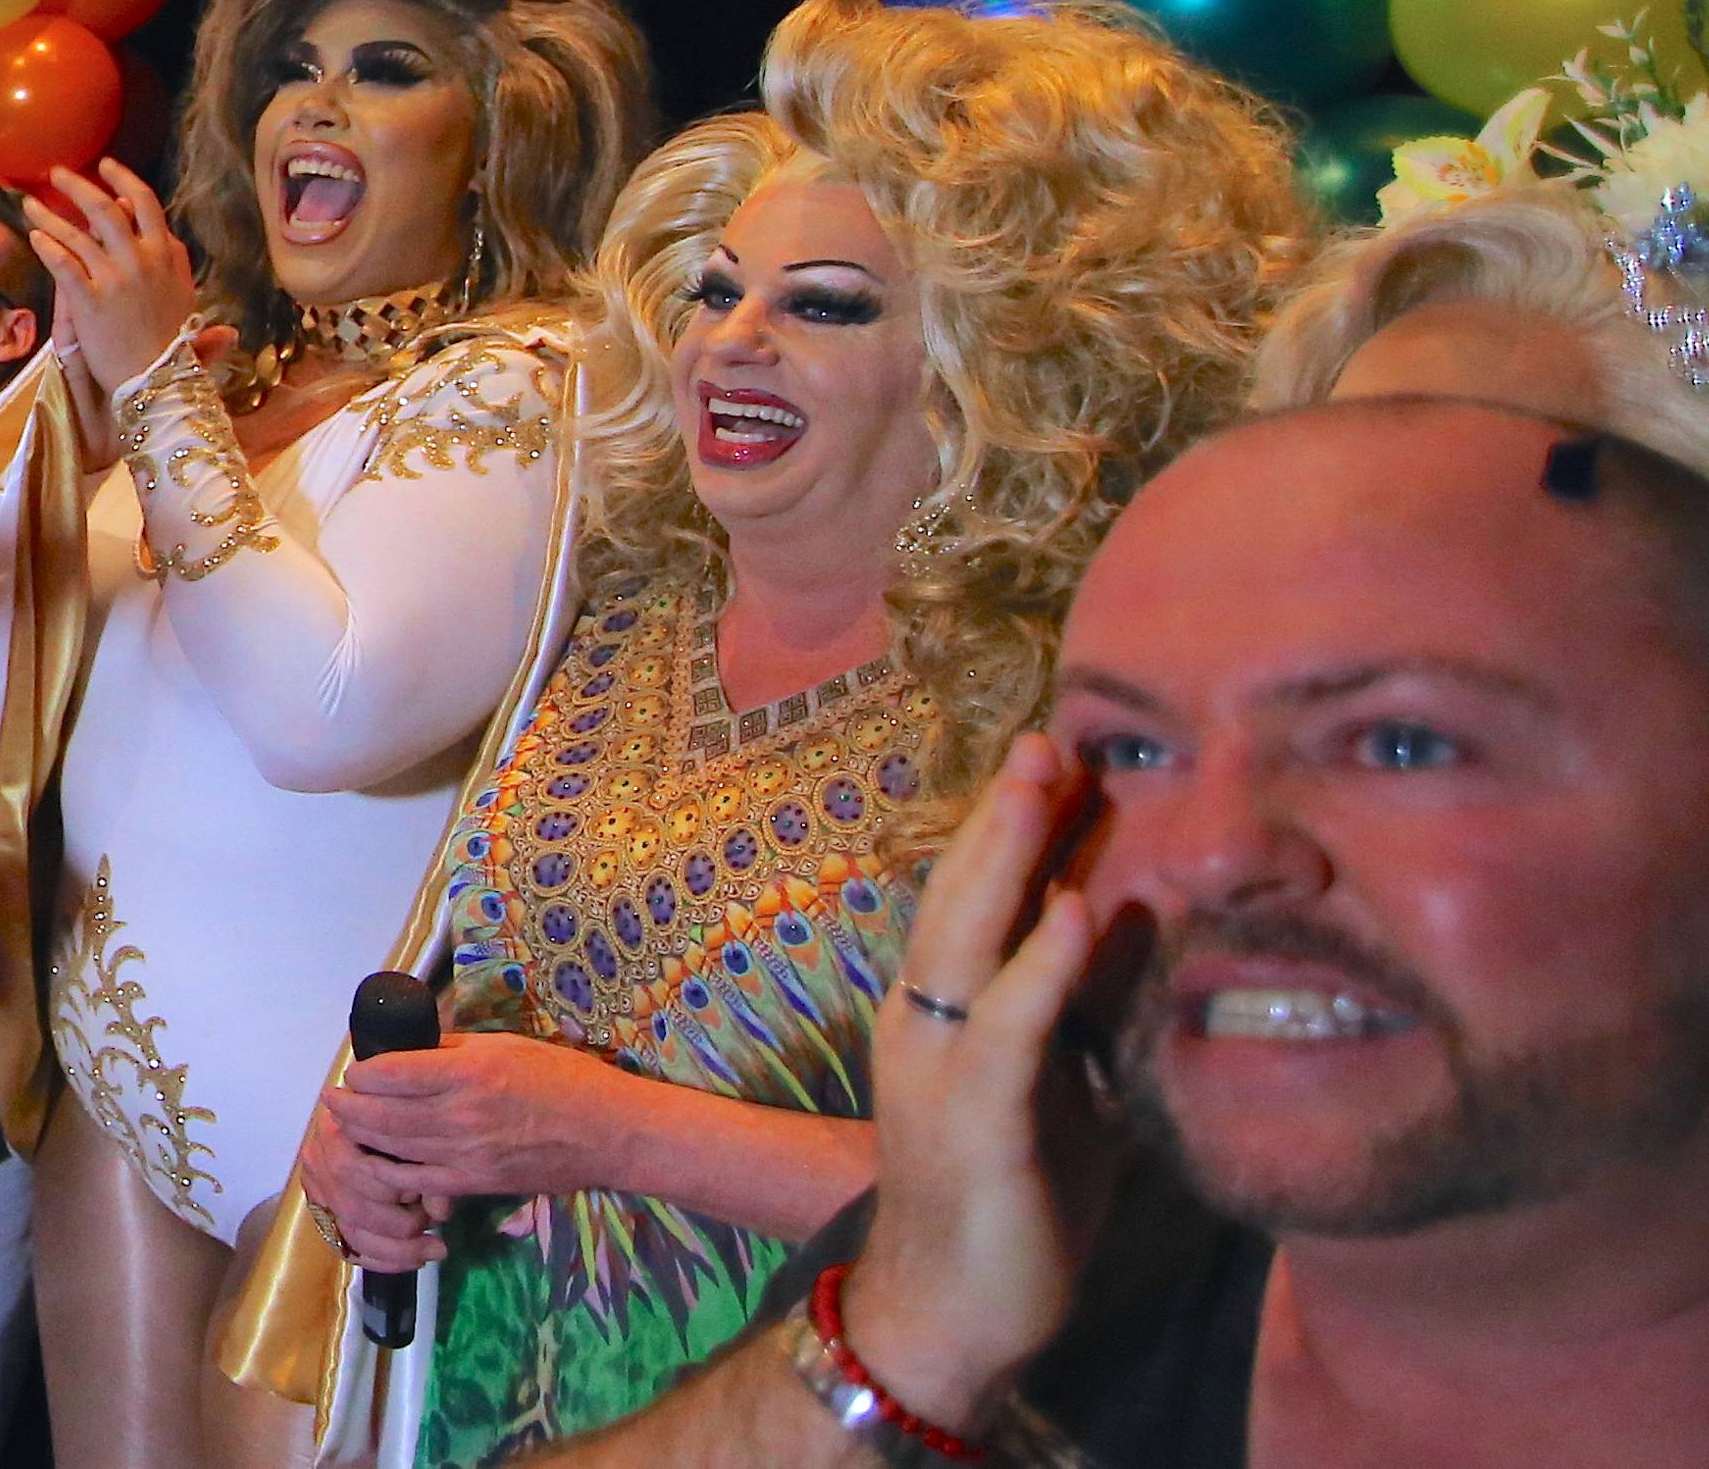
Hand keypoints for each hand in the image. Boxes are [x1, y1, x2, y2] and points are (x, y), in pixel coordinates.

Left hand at [23, 158, 197, 396]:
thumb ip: (179, 267)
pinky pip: (63, 263)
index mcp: (167, 256)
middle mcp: (141, 259)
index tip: (107, 169)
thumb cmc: (175, 346)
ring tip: (30, 204)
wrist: (159, 381)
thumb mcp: (187, 298)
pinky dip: (47, 246)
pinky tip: (34, 237)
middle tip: (57, 174)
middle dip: (79, 186)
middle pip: (106, 208)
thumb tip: (170, 240)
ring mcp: (114, 278)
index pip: (146, 205)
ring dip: (50, 215)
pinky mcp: (89, 300)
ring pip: (77, 233)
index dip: (124, 183)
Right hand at [300, 1098, 451, 1274]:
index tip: (424, 1193)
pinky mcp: (325, 1215)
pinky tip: (412, 1259)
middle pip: (353, 1208)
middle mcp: (319, 1160)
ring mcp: (318, 1190)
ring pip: (350, 1233)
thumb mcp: (413, 1129)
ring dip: (395, 1249)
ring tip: (432, 1248)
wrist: (369, 1110)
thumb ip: (427, 1164)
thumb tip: (442, 1212)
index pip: (355, 1170)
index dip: (392, 1188)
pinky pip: (349, 1248)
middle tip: (435, 1227)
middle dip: (398, 1226)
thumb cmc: (399, 1112)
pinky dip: (383, 1260)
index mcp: (337, 1129)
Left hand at [312, 1032, 635, 1258]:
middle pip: (382, 1116)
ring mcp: (463, 1155)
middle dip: (348, 1108)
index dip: (363, 1073)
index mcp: (471, 1072)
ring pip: (392, 1151)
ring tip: (345, 1127)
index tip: (353, 1070)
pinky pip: (415, 1183)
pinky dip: (388, 1175)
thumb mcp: (510, 1045)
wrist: (603, 1132)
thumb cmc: (563, 1078)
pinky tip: (376, 1164)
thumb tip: (416, 1048)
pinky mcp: (470, 1184)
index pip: (393, 1074)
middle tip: (332, 1098)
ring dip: (361, 1139)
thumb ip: (458, 1049)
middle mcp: (460, 1115)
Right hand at [838, 735, 1134, 1437]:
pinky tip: (1069, 913)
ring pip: (964, 937)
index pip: (971, 896)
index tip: (1054, 756)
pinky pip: (1008, 1029)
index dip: (1007, 826)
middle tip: (1043, 737)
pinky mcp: (977, 1122)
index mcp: (939, 1008)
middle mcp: (923, 1020)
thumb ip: (1082, 1004)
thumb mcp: (1057, 1080)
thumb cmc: (1010, 1197)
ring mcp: (941, 1067)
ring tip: (1041, 784)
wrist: (950, 1318)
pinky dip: (1039, 966)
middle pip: (956, 892)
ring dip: (1005, 854)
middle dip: (1000, 812)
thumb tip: (1130, 919)